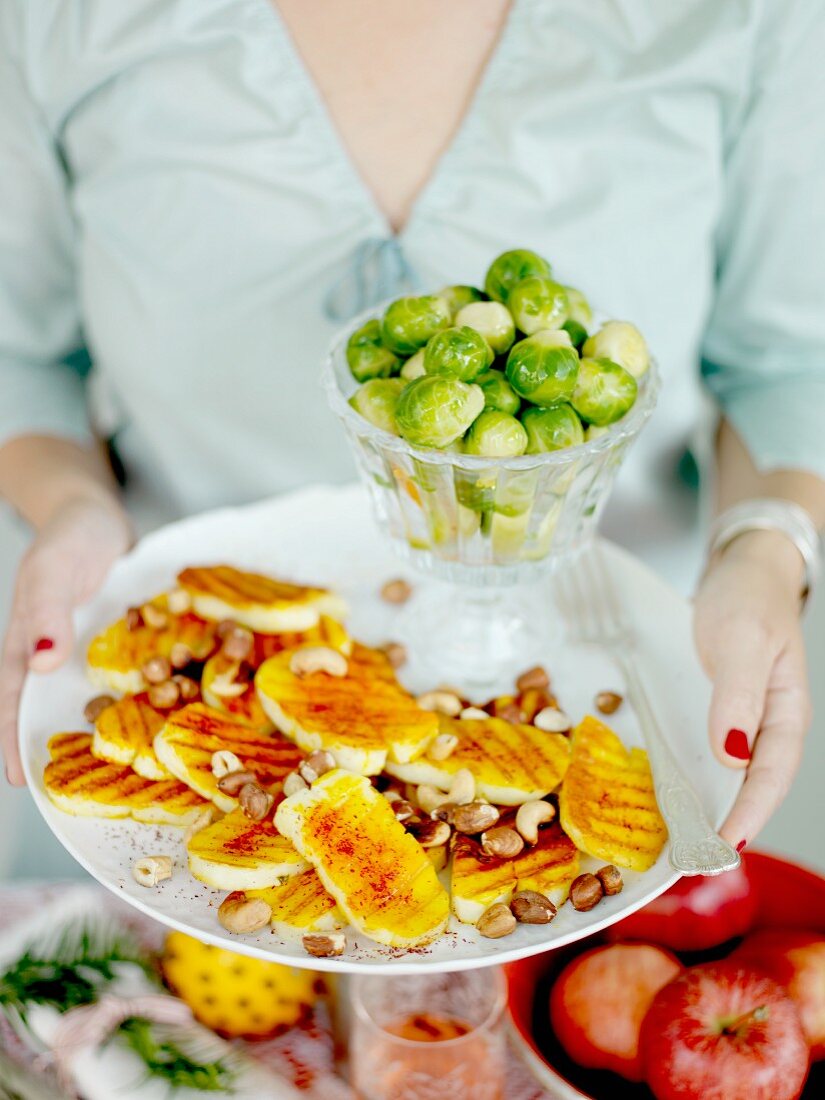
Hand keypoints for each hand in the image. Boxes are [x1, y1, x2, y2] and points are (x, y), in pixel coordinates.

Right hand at [0, 494, 131, 784]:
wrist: (100, 517)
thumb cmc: (66, 539)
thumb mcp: (51, 569)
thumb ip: (44, 613)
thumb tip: (41, 665)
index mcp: (29, 649)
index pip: (14, 703)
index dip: (14, 742)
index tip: (21, 782)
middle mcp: (61, 662)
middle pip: (57, 713)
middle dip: (69, 753)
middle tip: (85, 798)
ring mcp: (96, 656)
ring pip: (101, 703)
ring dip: (117, 733)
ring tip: (138, 774)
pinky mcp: (129, 647)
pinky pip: (139, 678)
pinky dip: (153, 698)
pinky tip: (178, 718)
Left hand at [694, 529, 811, 849]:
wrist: (738, 571)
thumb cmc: (748, 600)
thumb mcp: (743, 640)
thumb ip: (738, 695)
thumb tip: (733, 754)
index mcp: (785, 713)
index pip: (770, 777)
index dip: (748, 814)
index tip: (722, 846)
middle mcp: (763, 725)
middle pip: (748, 787)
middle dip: (722, 824)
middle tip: (690, 860)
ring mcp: (738, 721)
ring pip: (723, 775)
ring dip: (702, 807)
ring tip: (675, 842)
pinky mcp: (712, 712)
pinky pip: (701, 752)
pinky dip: (686, 776)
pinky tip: (664, 793)